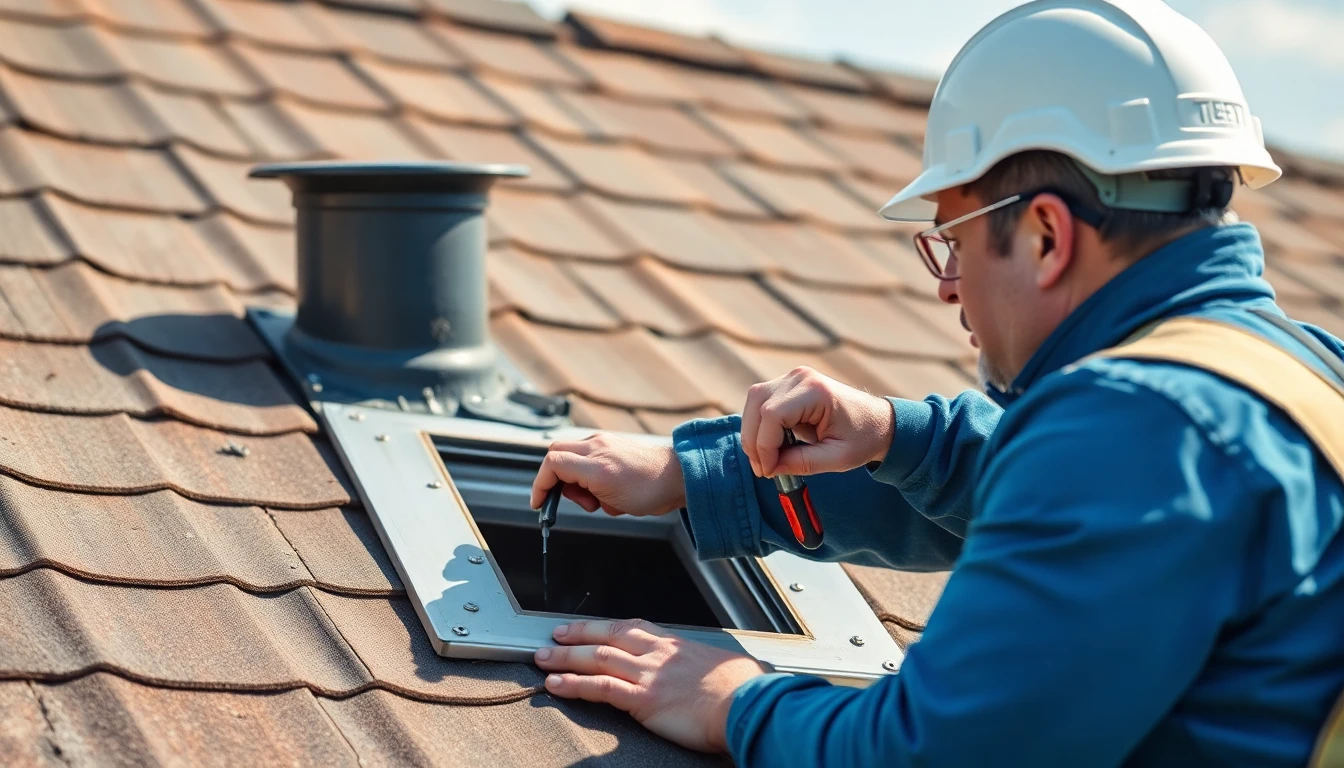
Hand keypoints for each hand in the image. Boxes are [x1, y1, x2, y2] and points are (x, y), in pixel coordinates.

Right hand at [529, 433, 685, 516]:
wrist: (680, 479)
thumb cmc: (649, 486)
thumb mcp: (605, 489)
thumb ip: (576, 482)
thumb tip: (561, 486)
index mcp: (591, 455)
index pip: (551, 462)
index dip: (540, 483)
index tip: (539, 502)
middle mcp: (596, 445)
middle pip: (558, 457)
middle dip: (558, 483)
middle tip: (575, 502)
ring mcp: (607, 446)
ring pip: (575, 465)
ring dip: (580, 488)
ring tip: (601, 502)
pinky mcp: (617, 453)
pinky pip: (594, 469)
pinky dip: (596, 486)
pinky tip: (615, 499)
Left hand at [535, 619, 768, 752]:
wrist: (749, 703)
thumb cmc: (743, 689)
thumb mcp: (720, 667)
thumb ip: (702, 666)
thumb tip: (706, 672)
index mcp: (675, 644)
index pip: (631, 627)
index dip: (604, 627)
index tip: (587, 627)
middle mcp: (658, 653)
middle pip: (607, 636)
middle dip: (577, 635)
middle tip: (554, 636)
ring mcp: (649, 674)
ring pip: (596, 658)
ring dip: (566, 657)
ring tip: (544, 659)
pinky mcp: (644, 699)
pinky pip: (600, 687)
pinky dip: (574, 684)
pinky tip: (556, 684)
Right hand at [742, 366, 894, 477]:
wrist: (878, 421)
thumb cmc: (863, 438)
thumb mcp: (838, 458)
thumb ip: (802, 463)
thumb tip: (770, 468)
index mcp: (815, 391)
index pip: (772, 414)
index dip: (764, 445)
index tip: (769, 471)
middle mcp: (800, 377)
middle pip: (757, 404)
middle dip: (755, 441)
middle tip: (764, 469)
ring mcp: (792, 378)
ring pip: (754, 402)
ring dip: (754, 434)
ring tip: (767, 459)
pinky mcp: (788, 385)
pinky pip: (760, 403)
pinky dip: (760, 426)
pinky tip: (773, 446)